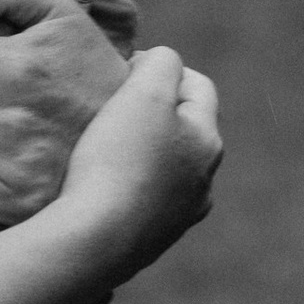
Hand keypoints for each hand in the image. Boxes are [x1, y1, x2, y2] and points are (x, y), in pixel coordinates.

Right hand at [49, 47, 220, 273]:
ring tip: (105, 148)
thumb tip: (160, 64)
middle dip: (153, 110)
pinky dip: (131, 185)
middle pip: (184, 127)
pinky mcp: (154, 240)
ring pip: (167, 165)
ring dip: (143, 150)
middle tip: (112, 108)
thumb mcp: (145, 92)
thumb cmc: (118, 159)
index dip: (161, 69)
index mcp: (209, 141)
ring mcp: (181, 215)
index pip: (197, 85)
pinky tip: (104, 186)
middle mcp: (204, 180)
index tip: (123, 73)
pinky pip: (147, 198)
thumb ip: (162, 62)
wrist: (94, 241)